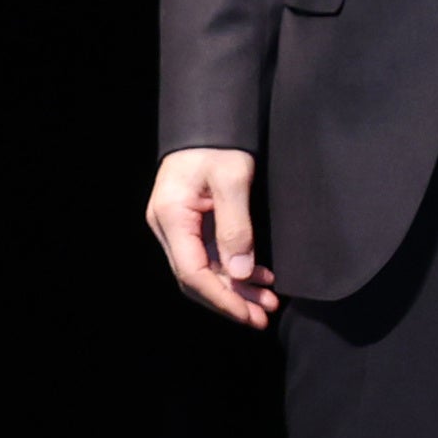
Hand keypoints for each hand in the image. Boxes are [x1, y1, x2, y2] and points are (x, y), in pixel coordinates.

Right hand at [146, 148, 276, 327]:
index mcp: (171, 218)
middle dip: (231, 300)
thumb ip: (235, 226)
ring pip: (205, 270)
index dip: (222, 297)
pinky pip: (211, 256)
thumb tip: (239, 273)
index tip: (249, 314)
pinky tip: (261, 278)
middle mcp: (168, 227)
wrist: (210, 120)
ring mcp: (178, 227)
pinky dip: (235, 270)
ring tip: (269, 303)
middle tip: (264, 317)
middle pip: (197, 277)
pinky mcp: (192, 224)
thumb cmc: (220, 144)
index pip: (192, 272)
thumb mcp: (233, 179)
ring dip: (236, 288)